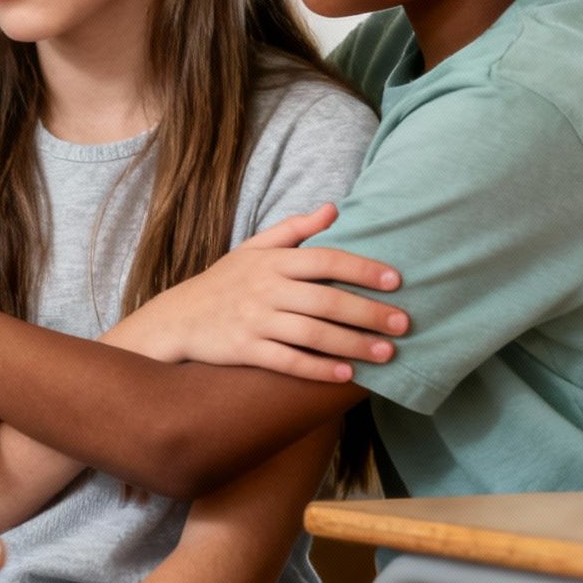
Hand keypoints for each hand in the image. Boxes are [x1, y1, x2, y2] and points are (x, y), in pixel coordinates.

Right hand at [107, 204, 407, 381]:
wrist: (178, 319)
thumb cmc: (224, 282)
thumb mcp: (253, 248)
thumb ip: (295, 229)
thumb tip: (334, 208)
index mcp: (272, 261)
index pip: (325, 259)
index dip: (362, 268)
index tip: (396, 281)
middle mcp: (265, 289)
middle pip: (326, 300)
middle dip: (369, 313)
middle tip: (404, 324)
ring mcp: (255, 321)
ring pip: (313, 333)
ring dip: (353, 344)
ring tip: (387, 354)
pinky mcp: (245, 350)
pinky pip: (288, 361)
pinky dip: (318, 369)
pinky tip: (346, 374)